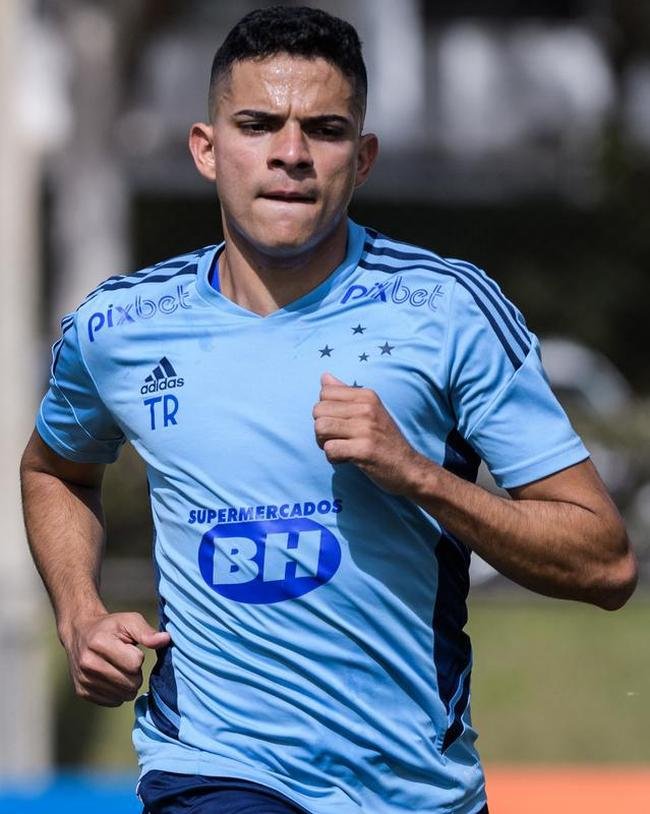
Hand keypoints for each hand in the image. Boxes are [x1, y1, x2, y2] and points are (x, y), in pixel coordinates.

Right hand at [61, 612, 170, 706]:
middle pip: (130, 683)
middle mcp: (87, 663)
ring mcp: (83, 679)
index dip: (138, 657)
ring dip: (128, 684)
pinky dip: (118, 692)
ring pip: (122, 695)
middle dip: (135, 673)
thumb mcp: (129, 621)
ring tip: (120, 669)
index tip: (131, 649)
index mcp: (99, 643)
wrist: (80, 633)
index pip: (134, 664)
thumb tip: (165, 640)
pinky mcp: (81, 692)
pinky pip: (112, 702)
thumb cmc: (110, 626)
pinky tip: (112, 678)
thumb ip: (147, 632)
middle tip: (128, 661)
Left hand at [313, 372, 425, 494]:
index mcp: (367, 396)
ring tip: (339, 448)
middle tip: (337, 439)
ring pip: (320, 428)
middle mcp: (366, 409)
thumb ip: (345, 394)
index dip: (325, 411)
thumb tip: (324, 376)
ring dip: (324, 443)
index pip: (325, 393)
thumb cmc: (384, 439)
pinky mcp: (364, 450)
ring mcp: (366, 429)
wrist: (407, 467)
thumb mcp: (369, 410)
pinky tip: (345, 459)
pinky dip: (333, 457)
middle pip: (318, 411)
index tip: (339, 423)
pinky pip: (330, 449)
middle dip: (321, 428)